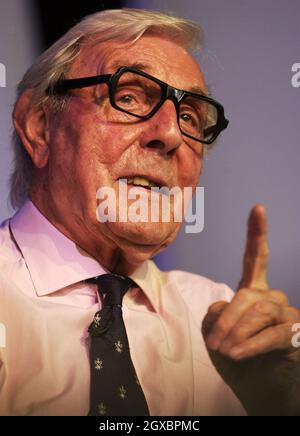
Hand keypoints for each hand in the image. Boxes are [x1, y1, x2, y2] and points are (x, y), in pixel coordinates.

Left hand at [202, 204, 299, 414]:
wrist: (257, 386)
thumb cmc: (234, 354)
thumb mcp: (216, 331)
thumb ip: (217, 312)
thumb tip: (225, 306)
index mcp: (252, 291)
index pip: (255, 258)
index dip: (256, 233)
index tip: (258, 208)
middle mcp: (272, 297)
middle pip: (247, 296)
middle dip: (227, 319)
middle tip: (214, 342)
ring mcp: (287, 314)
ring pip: (259, 312)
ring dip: (237, 332)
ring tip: (224, 349)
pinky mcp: (296, 334)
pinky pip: (271, 334)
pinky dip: (251, 345)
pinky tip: (237, 354)